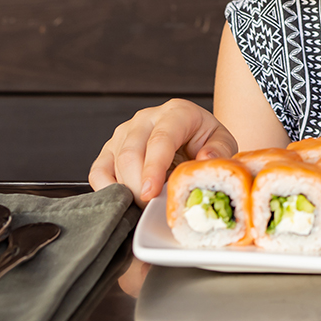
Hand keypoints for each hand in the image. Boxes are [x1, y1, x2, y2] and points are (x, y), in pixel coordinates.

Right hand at [88, 98, 237, 207]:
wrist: (193, 136)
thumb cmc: (205, 139)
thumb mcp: (221, 142)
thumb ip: (218, 151)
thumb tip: (205, 160)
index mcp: (176, 112)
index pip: (161, 139)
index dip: (154, 168)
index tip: (151, 192)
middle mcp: (146, 118)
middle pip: (132, 154)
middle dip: (140, 187)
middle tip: (153, 209)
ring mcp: (124, 132)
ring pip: (114, 164)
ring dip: (128, 191)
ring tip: (147, 206)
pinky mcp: (110, 148)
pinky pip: (99, 172)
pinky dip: (108, 190)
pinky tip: (125, 201)